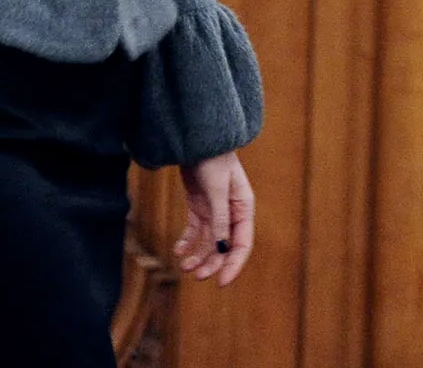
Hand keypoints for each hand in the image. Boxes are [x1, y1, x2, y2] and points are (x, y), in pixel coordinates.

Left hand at [175, 151, 253, 284]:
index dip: (233, 264)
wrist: (197, 139)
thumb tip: (222, 248)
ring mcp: (215, 210)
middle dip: (211, 263)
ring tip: (184, 265)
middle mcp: (231, 212)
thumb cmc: (213, 160)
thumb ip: (220, 218)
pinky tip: (178, 249)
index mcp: (244, 208)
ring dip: (198, 255)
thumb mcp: (217, 190)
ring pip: (209, 242)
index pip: (242, 244)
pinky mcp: (199, 206)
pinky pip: (195, 231)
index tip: (221, 283)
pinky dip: (187, 242)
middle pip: (224, 246)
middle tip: (195, 274)